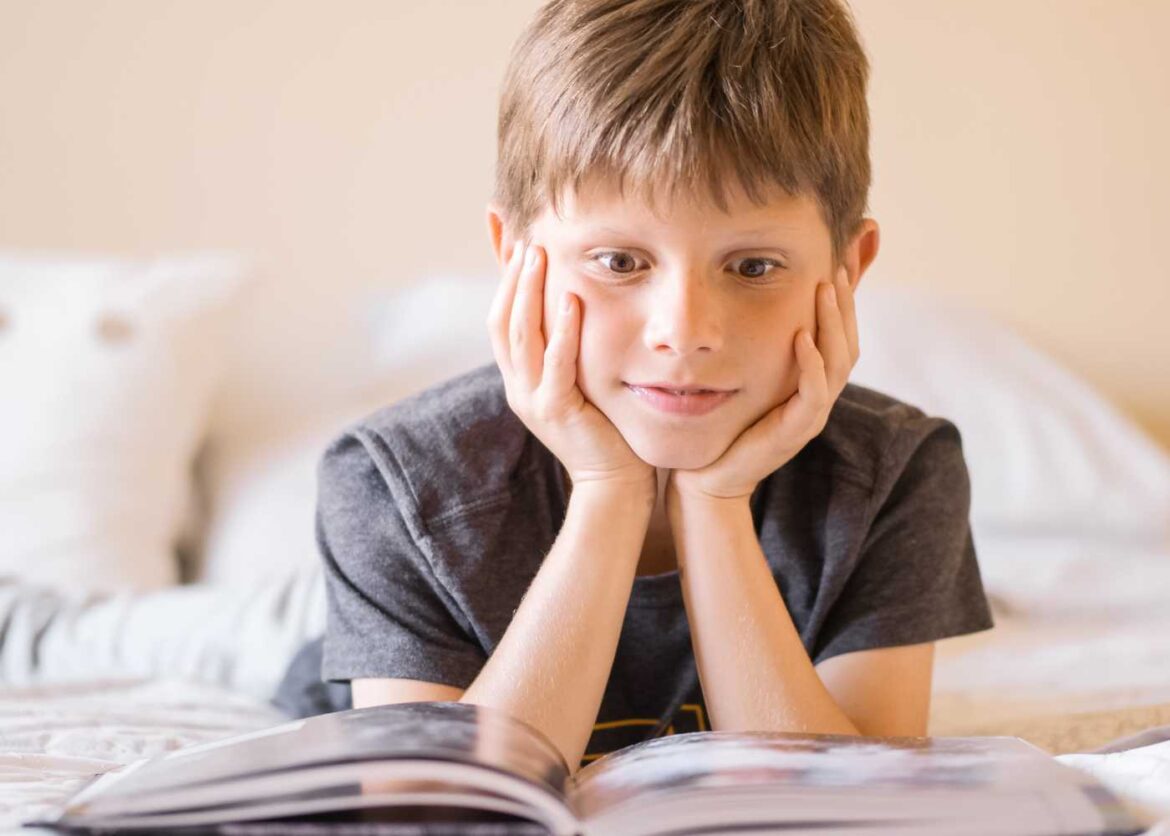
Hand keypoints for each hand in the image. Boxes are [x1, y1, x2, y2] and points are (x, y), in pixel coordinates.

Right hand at [487, 241, 655, 493]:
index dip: (501, 278)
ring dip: (528, 292)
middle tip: (524, 236)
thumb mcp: (579, 381)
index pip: (500, 318)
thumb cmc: (605, 429)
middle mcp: (518, 386)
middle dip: (510, 276)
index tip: (507, 237)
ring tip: (538, 254)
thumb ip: (568, 349)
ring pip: (519, 337)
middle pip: (501, 321)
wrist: (612, 484)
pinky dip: (561, 330)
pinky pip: (554, 364)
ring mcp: (532, 399)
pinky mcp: (556, 412)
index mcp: (519, 377)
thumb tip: (575, 304)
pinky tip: (571, 299)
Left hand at [668, 265, 859, 503]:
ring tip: (825, 289)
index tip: (839, 259)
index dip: (845, 299)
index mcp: (812, 383)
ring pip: (839, 364)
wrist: (707, 478)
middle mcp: (818, 397)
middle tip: (836, 265)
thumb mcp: (745, 376)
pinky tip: (803, 338)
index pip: (842, 334)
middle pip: (849, 343)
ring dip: (833, 324)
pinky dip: (812, 364)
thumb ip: (757, 345)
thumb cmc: (725, 424)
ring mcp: (811, 416)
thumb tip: (755, 303)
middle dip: (846, 302)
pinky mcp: (795, 432)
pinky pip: (814, 394)